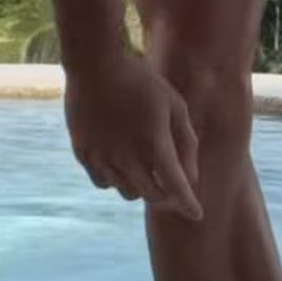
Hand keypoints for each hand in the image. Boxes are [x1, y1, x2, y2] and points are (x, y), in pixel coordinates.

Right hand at [64, 49, 202, 221]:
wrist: (94, 65)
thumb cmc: (141, 81)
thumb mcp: (174, 105)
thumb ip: (186, 142)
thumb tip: (191, 176)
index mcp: (153, 143)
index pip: (175, 186)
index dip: (188, 203)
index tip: (197, 214)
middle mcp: (126, 156)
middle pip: (151, 195)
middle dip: (166, 196)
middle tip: (172, 188)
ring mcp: (102, 157)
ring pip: (126, 191)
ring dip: (141, 187)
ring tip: (146, 169)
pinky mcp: (83, 154)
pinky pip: (104, 182)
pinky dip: (117, 180)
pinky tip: (123, 164)